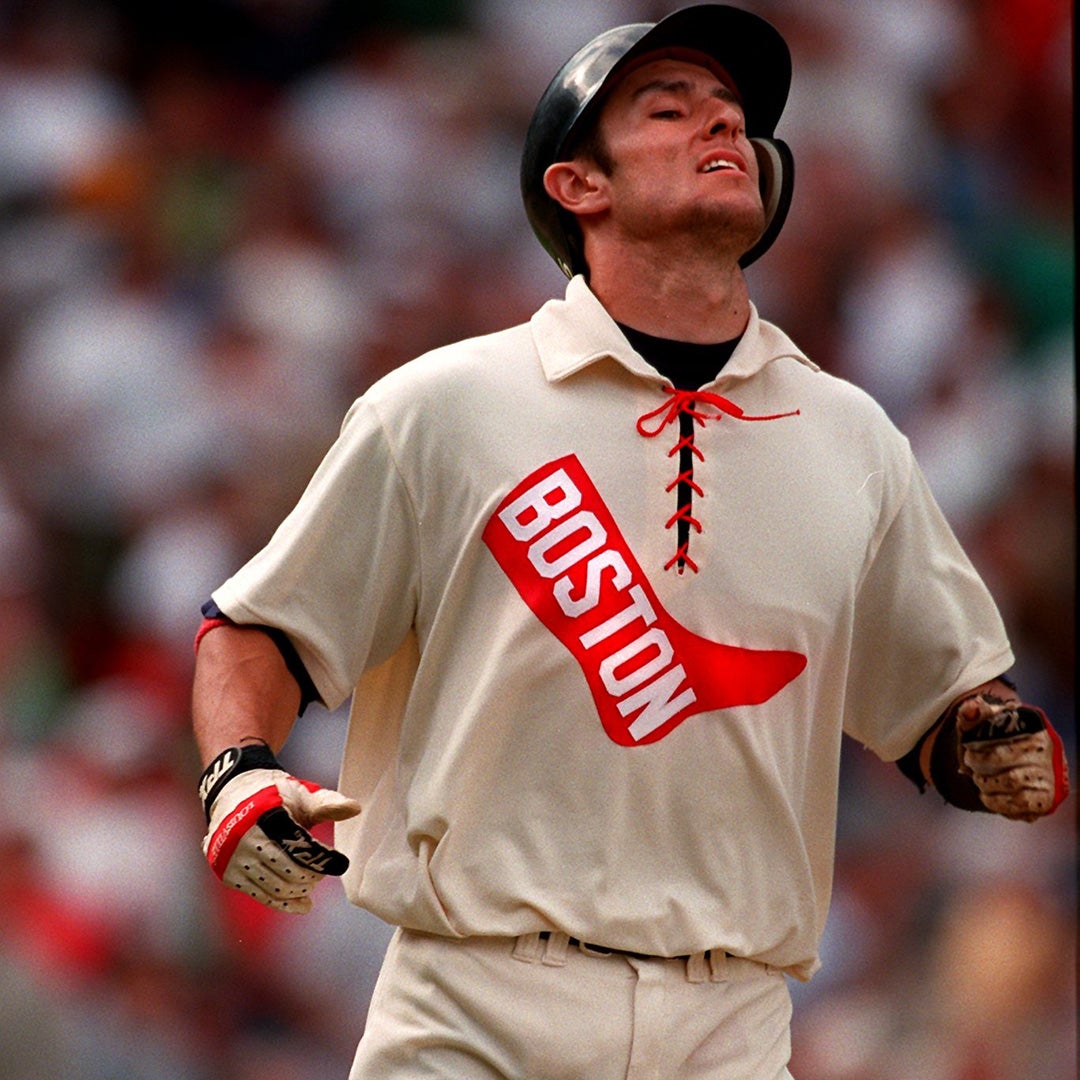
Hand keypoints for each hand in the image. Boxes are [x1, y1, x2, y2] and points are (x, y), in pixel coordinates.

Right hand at [200, 744, 360, 912]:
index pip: (300, 845)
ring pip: (275, 885)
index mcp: (265, 813)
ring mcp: (234, 857)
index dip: (323, 857)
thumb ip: (327, 804)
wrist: (233, 796)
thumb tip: (355, 808)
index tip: (341, 863)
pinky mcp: (228, 873)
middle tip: (324, 872)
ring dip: (299, 891)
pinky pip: (260, 895)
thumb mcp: (300, 794)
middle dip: (312, 875)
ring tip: (312, 886)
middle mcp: (245, 836)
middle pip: (288, 868)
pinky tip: (302, 905)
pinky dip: (283, 904)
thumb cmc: (275, 796)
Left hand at [956, 693, 1069, 821]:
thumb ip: (974, 713)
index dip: (982, 757)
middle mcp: (1047, 761)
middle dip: (985, 779)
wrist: (1019, 752)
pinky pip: (1024, 811)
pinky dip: (1001, 807)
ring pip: (1019, 798)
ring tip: (980, 784)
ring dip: (992, 793)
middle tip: (972, 773)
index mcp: (1036, 735)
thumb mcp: (985, 720)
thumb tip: (971, 709)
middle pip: (1013, 780)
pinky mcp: (1045, 800)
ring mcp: (1048, 783)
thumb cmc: (999, 735)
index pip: (1007, 752)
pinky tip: (989, 798)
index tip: (968, 755)